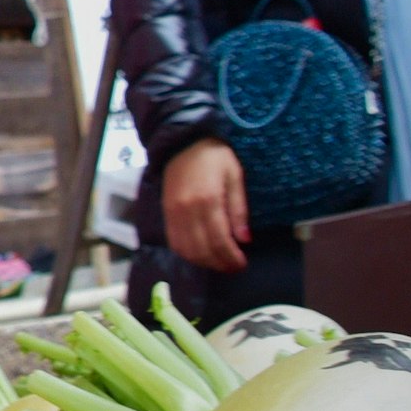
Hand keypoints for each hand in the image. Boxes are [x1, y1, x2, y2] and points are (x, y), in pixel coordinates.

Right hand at [164, 139, 250, 272]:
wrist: (183, 143)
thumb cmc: (215, 157)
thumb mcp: (235, 177)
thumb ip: (238, 209)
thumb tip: (244, 239)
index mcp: (208, 200)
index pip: (219, 240)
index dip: (231, 257)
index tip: (242, 264)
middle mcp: (186, 210)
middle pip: (202, 249)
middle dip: (219, 263)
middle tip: (234, 267)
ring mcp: (173, 213)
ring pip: (186, 249)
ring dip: (203, 261)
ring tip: (219, 263)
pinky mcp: (166, 213)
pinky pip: (173, 241)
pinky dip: (187, 253)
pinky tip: (200, 254)